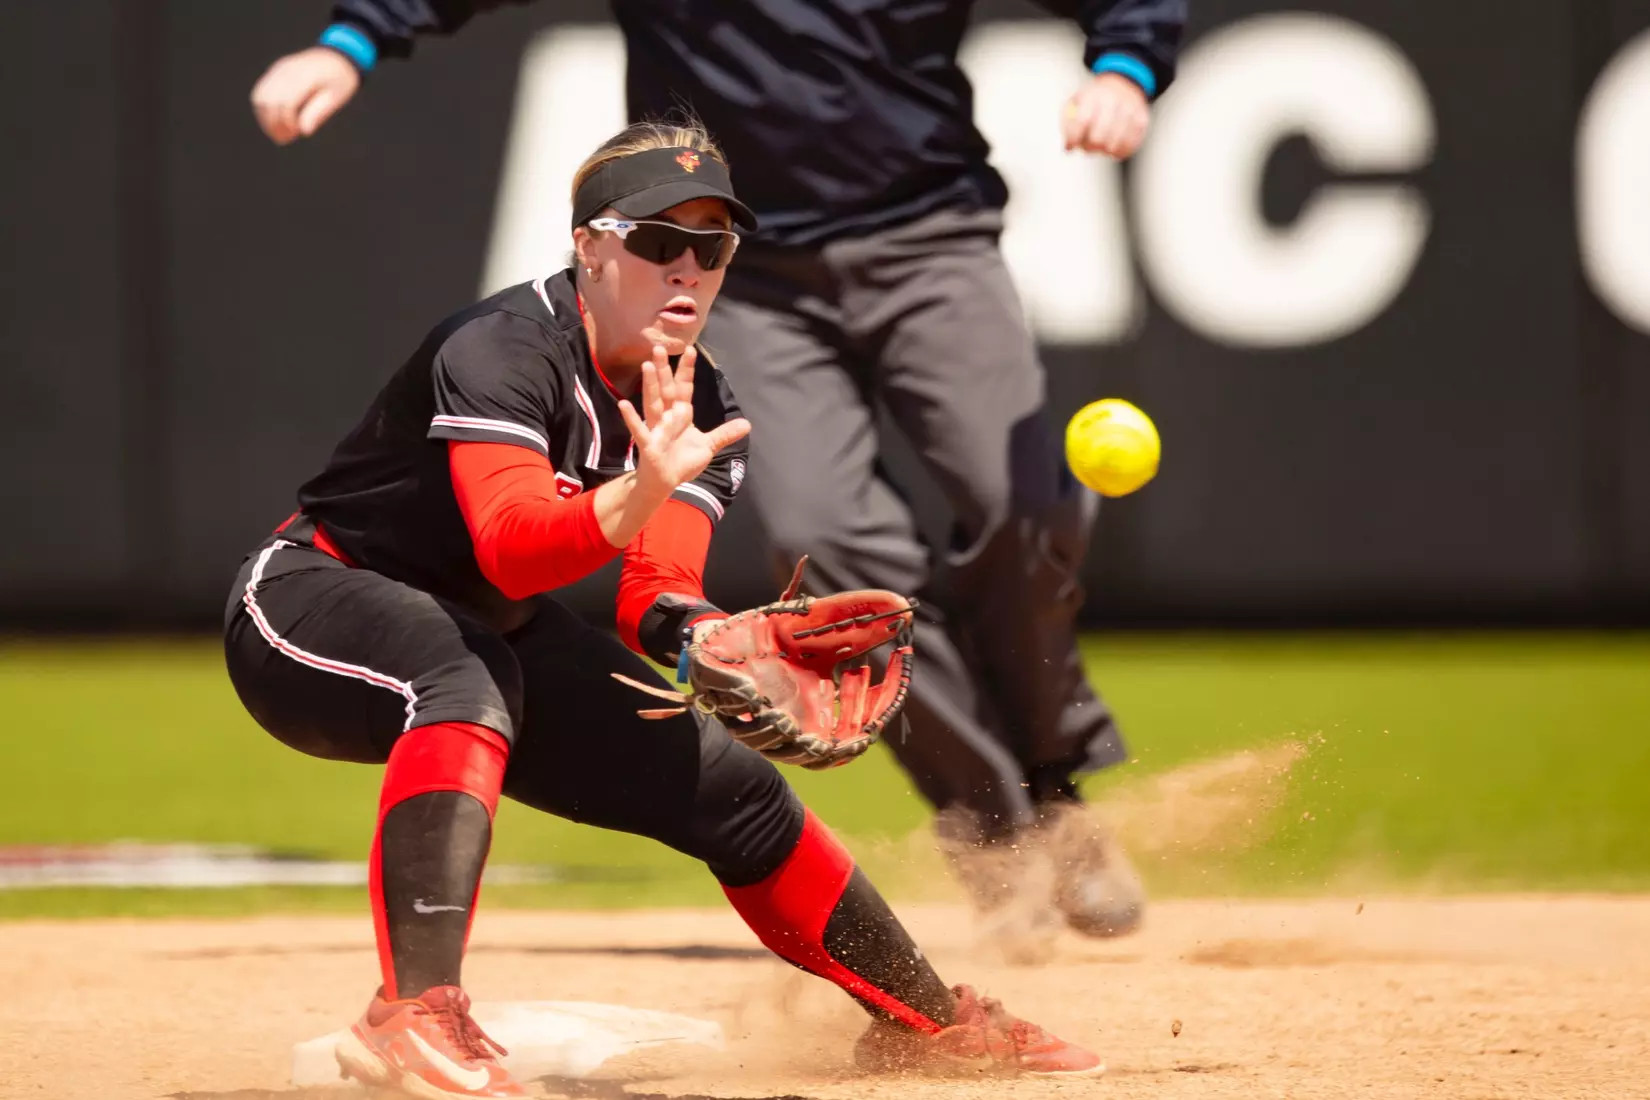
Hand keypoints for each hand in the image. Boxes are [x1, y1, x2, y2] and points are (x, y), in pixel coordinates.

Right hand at [250, 47, 361, 144]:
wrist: (336, 55)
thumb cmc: (340, 79)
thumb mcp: (337, 97)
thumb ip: (319, 113)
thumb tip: (304, 131)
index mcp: (305, 77)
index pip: (287, 103)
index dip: (287, 123)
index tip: (296, 133)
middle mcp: (288, 71)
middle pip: (269, 102)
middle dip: (273, 124)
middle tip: (284, 140)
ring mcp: (279, 69)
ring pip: (260, 97)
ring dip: (265, 118)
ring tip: (279, 132)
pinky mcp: (275, 70)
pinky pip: (261, 90)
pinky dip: (263, 108)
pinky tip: (275, 120)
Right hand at [619, 345, 750, 497]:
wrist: (666, 482)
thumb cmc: (682, 462)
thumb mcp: (707, 446)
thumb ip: (724, 434)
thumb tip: (747, 424)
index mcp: (681, 414)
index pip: (684, 388)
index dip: (686, 371)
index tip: (690, 350)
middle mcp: (667, 417)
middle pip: (666, 390)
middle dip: (664, 370)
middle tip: (659, 347)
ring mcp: (656, 428)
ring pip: (653, 403)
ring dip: (650, 385)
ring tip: (647, 365)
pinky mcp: (648, 443)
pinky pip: (639, 429)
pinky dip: (631, 418)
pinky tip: (624, 405)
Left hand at [1061, 72, 1150, 158]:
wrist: (1124, 83)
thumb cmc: (1094, 99)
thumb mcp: (1076, 101)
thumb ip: (1067, 123)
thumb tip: (1068, 148)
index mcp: (1094, 94)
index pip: (1082, 120)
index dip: (1073, 138)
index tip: (1070, 147)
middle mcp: (1114, 100)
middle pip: (1098, 136)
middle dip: (1089, 147)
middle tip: (1086, 148)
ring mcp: (1130, 110)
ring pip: (1114, 144)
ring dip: (1104, 151)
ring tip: (1100, 147)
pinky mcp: (1142, 120)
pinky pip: (1130, 146)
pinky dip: (1120, 152)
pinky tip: (1114, 149)